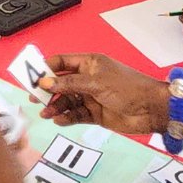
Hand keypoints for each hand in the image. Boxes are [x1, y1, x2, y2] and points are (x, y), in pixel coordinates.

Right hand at [38, 53, 167, 135]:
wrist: (151, 110)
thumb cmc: (127, 88)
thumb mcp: (96, 82)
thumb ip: (69, 84)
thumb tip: (44, 82)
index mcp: (89, 64)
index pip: (61, 62)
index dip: (46, 68)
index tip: (31, 76)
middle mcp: (87, 79)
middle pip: (61, 84)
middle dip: (47, 90)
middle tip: (34, 99)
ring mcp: (91, 97)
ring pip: (66, 101)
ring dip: (55, 106)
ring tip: (46, 113)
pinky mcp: (95, 114)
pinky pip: (75, 115)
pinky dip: (66, 117)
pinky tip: (59, 120)